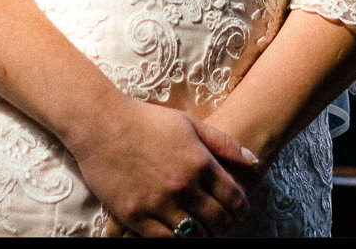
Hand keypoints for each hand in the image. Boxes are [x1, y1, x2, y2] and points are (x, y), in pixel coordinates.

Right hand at [64, 95, 255, 237]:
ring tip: (199, 227)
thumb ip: (223, 143)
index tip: (237, 209)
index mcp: (200, 162)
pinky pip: (166, 240)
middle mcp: (183, 185)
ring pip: (195, 235)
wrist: (100, 123)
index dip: (240, 208)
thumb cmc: (145, 119)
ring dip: (202, 233)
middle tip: (219, 222)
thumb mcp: (188, 123)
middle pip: (219, 221)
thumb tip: (254, 161)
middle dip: (224, 224)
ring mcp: (159, 203)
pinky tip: (176, 230)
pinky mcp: (136, 215)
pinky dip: (176, 239)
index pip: (234, 198)